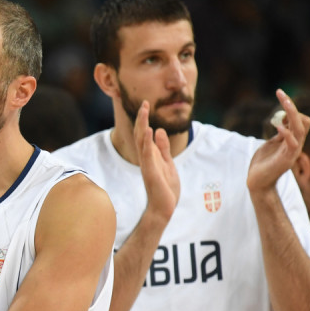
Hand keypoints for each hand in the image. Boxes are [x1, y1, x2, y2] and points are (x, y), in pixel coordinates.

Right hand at [134, 100, 179, 222]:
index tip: (146, 104)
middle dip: (142, 118)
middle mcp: (146, 158)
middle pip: (141, 134)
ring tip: (144, 110)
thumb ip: (163, 148)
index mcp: (150, 156)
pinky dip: (147, 141)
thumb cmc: (165, 188)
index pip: (144, 134)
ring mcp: (147, 164)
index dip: (144, 119)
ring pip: (142, 141)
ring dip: (143, 125)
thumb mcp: (168, 163)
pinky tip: (149, 129)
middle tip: (144, 102)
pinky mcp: (150, 171)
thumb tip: (158, 130)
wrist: (163, 208)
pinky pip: (147, 154)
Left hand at [248, 89, 309, 194]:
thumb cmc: (263, 164)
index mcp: (292, 140)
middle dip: (292, 106)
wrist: (257, 183)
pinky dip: (287, 134)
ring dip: (292, 114)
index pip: (300, 120)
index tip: (279, 100)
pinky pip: (292, 144)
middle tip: (280, 93)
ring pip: (300, 129)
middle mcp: (296, 144)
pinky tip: (278, 127)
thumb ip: (279, 134)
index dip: (291, 109)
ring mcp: (292, 152)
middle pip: (303, 121)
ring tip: (283, 102)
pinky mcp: (286, 160)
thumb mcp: (271, 144)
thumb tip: (283, 121)